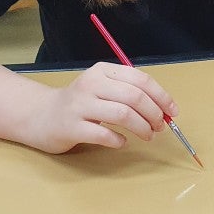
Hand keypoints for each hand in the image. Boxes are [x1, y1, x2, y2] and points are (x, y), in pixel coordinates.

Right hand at [22, 62, 177, 153]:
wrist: (40, 116)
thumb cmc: (80, 103)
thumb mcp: (103, 88)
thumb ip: (130, 93)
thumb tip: (163, 109)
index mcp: (103, 71)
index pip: (140, 79)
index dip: (161, 96)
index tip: (172, 111)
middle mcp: (91, 84)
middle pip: (134, 97)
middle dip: (154, 114)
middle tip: (159, 127)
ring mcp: (79, 105)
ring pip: (123, 114)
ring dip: (142, 128)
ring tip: (147, 136)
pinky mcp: (71, 127)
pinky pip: (104, 134)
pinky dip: (120, 140)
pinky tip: (122, 142)